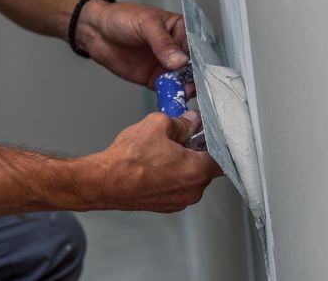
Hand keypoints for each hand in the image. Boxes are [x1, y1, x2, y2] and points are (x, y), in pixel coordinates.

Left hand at [76, 0, 194, 95]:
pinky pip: (168, 91)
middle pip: (194, 68)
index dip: (201, 61)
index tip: (201, 73)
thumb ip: (163, 43)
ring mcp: (167, 66)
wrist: (95, 30)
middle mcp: (177, 50)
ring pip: (183, 82)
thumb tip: (180, 61)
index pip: (197, 48)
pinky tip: (172, 100)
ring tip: (181, 94)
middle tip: (192, 87)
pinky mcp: (155, 80)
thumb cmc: (121, 18)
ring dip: (184, 90)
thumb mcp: (146, 24)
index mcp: (181, 31)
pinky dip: (171, 97)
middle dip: (195, 79)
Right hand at [90, 111, 221, 212]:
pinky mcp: (165, 205)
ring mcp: (179, 201)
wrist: (103, 182)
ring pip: (192, 178)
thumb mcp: (158, 125)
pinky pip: (178, 187)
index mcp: (197, 171)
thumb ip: (182, 123)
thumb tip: (192, 122)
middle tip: (184, 138)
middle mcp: (192, 190)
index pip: (224, 158)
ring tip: (165, 151)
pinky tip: (157, 164)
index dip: (217, 142)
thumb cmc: (128, 159)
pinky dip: (173, 175)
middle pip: (207, 168)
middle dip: (198, 152)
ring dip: (185, 164)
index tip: (210, 134)